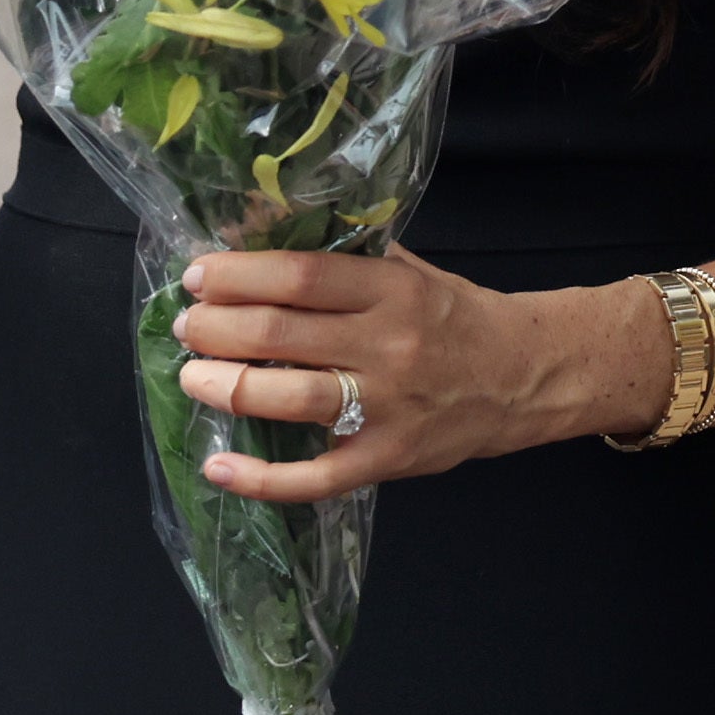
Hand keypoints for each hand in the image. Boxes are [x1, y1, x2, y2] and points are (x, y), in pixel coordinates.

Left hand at [171, 246, 665, 498]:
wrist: (530, 375)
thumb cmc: (456, 317)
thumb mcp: (409, 269)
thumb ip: (344, 257)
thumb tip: (256, 235)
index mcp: (393, 288)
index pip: (301, 275)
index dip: (239, 275)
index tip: (198, 275)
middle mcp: (389, 345)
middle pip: (282, 335)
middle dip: (217, 329)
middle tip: (185, 326)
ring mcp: (389, 408)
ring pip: (290, 400)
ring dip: (227, 387)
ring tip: (192, 376)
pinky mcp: (390, 459)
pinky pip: (317, 477)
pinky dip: (262, 479)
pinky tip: (218, 469)